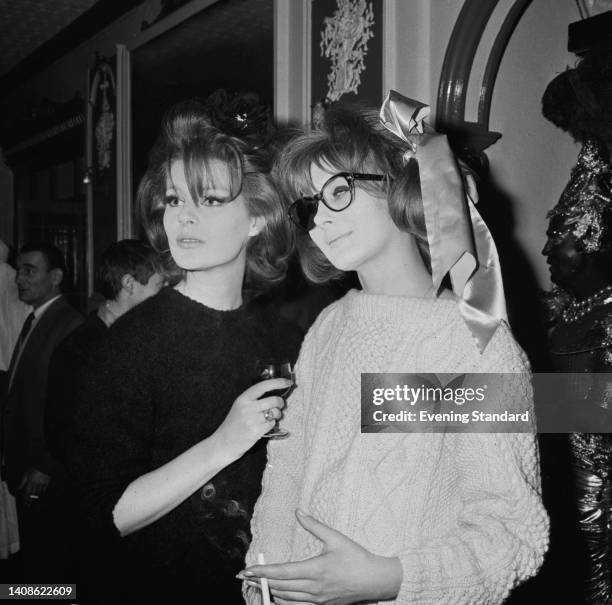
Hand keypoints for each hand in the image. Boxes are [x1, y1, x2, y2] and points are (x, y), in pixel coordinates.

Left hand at [19, 468, 51, 506]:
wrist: (43, 463)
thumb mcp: (26, 474)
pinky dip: (42, 492)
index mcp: (30, 482)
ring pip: (38, 492)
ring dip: (36, 497)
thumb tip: (18, 488)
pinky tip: (41, 494)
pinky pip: (44, 489)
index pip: (27, 493)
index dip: (26, 499)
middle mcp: (36, 484)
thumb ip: (22, 482)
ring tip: (34, 502)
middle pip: (33, 494)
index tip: (25, 504)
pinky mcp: (47, 481)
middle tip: (28, 506)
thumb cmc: (34, 468)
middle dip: (30, 500)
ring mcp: (42, 483)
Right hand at [215, 378, 290, 459]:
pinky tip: (263, 427)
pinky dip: (271, 425)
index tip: (287, 382)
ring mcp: (252, 420)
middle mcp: (247, 407)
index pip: (263, 386)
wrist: (224, 442)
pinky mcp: (256, 431)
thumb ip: (254, 399)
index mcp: (243, 398)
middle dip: (280, 403)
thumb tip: (275, 393)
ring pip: (275, 413)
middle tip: (279, 406)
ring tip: (268, 418)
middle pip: (274, 400)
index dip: (278, 382)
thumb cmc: (234, 423)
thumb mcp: (240, 406)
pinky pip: (272, 424)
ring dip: (276, 415)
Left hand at [240, 510, 401, 604]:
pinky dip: (283, 600)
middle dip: (260, 581)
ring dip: (269, 591)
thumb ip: (313, 525)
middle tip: (245, 576)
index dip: (262, 571)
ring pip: (285, 598)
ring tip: (257, 583)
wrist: (375, 580)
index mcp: (315, 570)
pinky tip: (276, 594)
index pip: (281, 572)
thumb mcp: (335, 537)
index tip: (246, 570)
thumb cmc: (356, 557)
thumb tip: (298, 511)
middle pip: (279, 587)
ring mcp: (317, 599)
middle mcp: (313, 588)